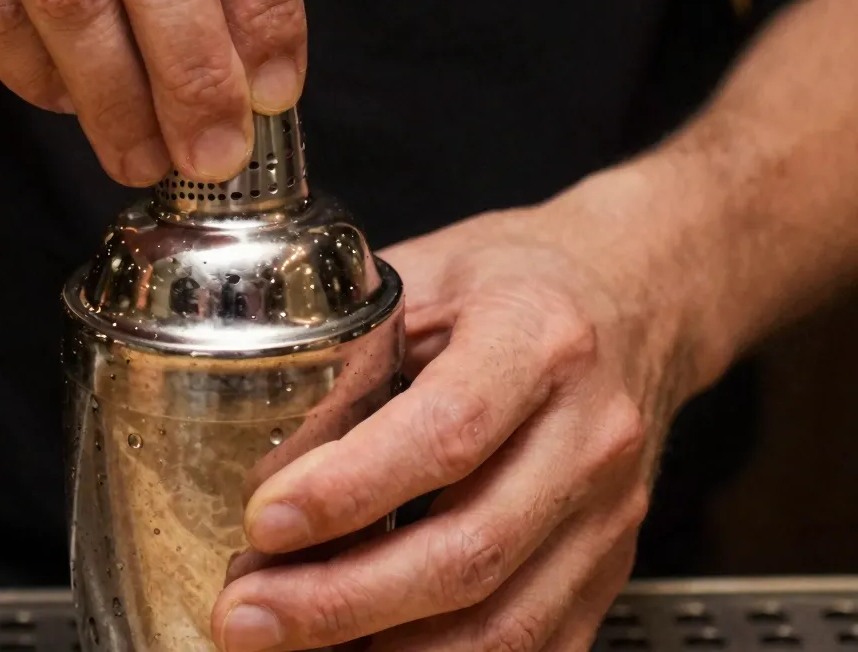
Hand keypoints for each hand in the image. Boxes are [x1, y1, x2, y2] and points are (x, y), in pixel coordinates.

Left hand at [210, 182, 708, 651]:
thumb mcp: (430, 271)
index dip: (349, 490)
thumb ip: (351, 344)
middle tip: (246, 614)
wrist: (638, 298)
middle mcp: (588, 435)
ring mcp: (608, 513)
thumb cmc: (520, 280)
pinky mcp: (610, 567)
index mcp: (537, 339)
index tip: (264, 520)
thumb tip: (253, 428)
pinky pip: (533, 647)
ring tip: (285, 645)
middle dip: (342, 601)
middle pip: (470, 551)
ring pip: (503, 623)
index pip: (446, 432)